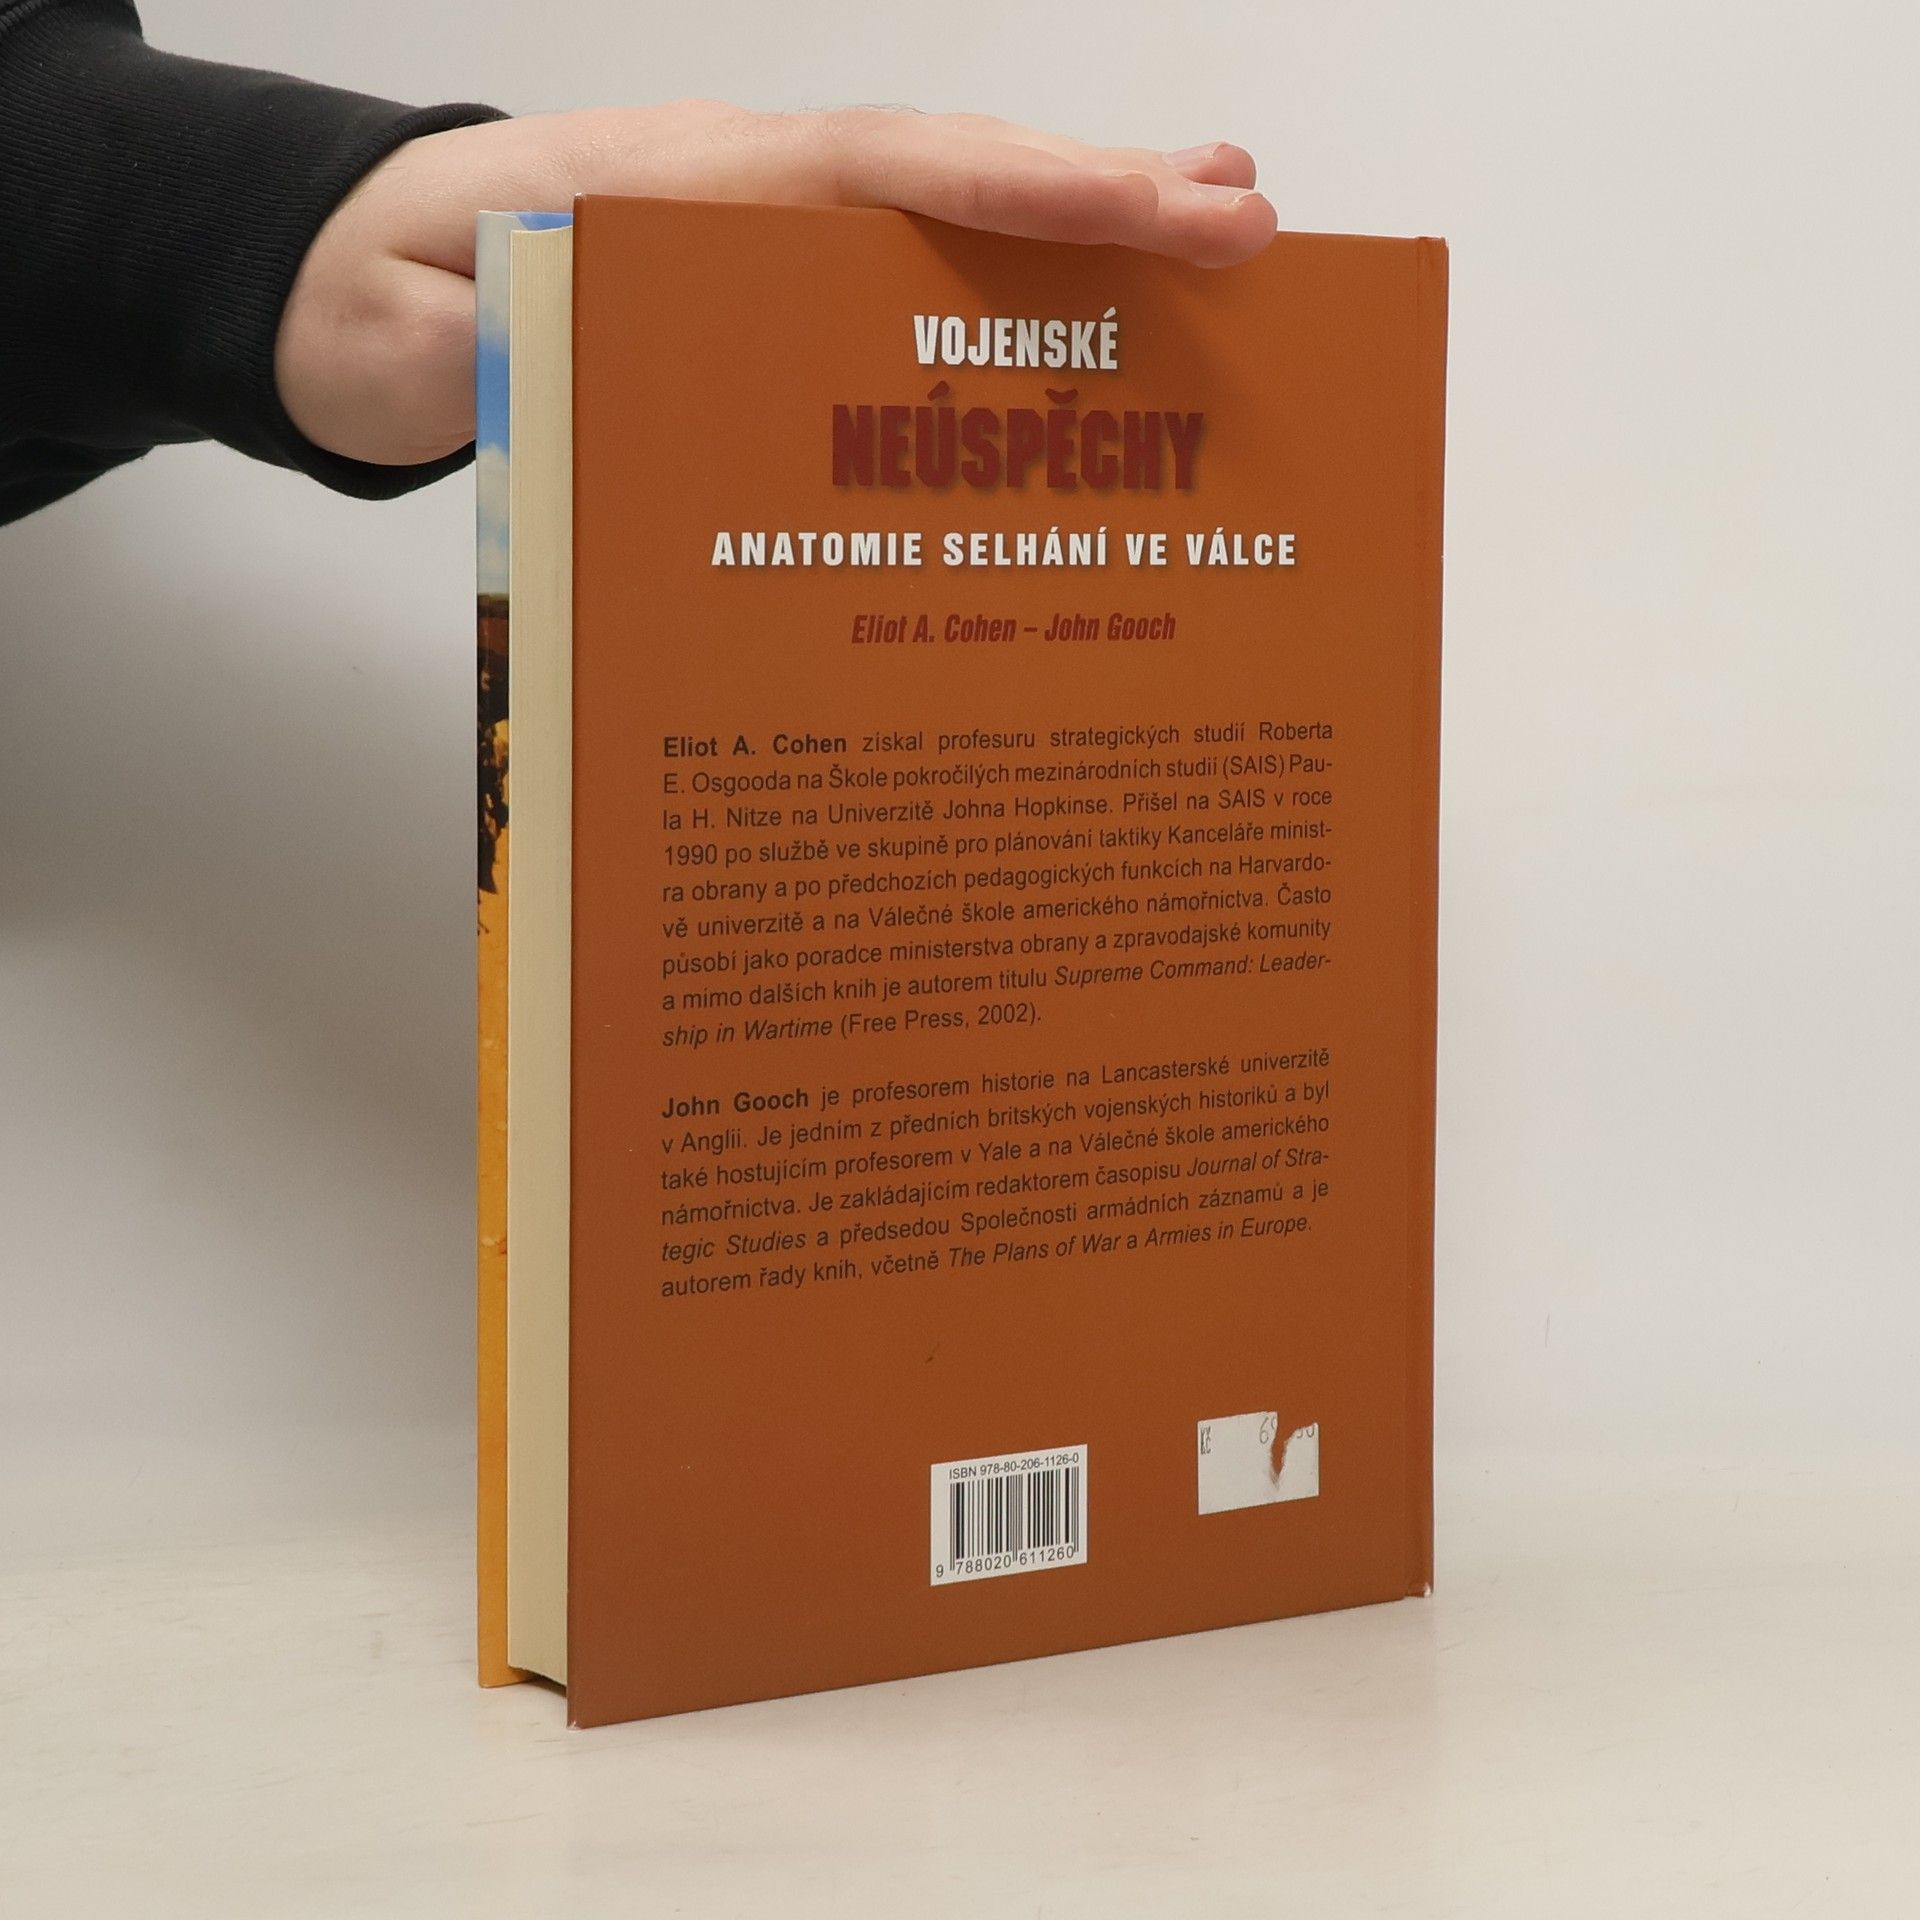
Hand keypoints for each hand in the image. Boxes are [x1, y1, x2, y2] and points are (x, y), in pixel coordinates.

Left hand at [274, 102, 1276, 466]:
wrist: (347, 272)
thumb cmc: (385, 306)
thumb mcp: (405, 348)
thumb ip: (483, 361)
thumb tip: (580, 368)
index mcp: (670, 192)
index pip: (874, 177)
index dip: (1019, 195)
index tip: (1156, 214)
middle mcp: (738, 184)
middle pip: (942, 169)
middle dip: (1098, 193)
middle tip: (1247, 220)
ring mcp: (761, 214)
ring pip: (940, 197)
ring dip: (1076, 208)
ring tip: (1215, 219)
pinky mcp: (767, 260)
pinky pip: (903, 246)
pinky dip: (1004, 251)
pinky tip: (1081, 278)